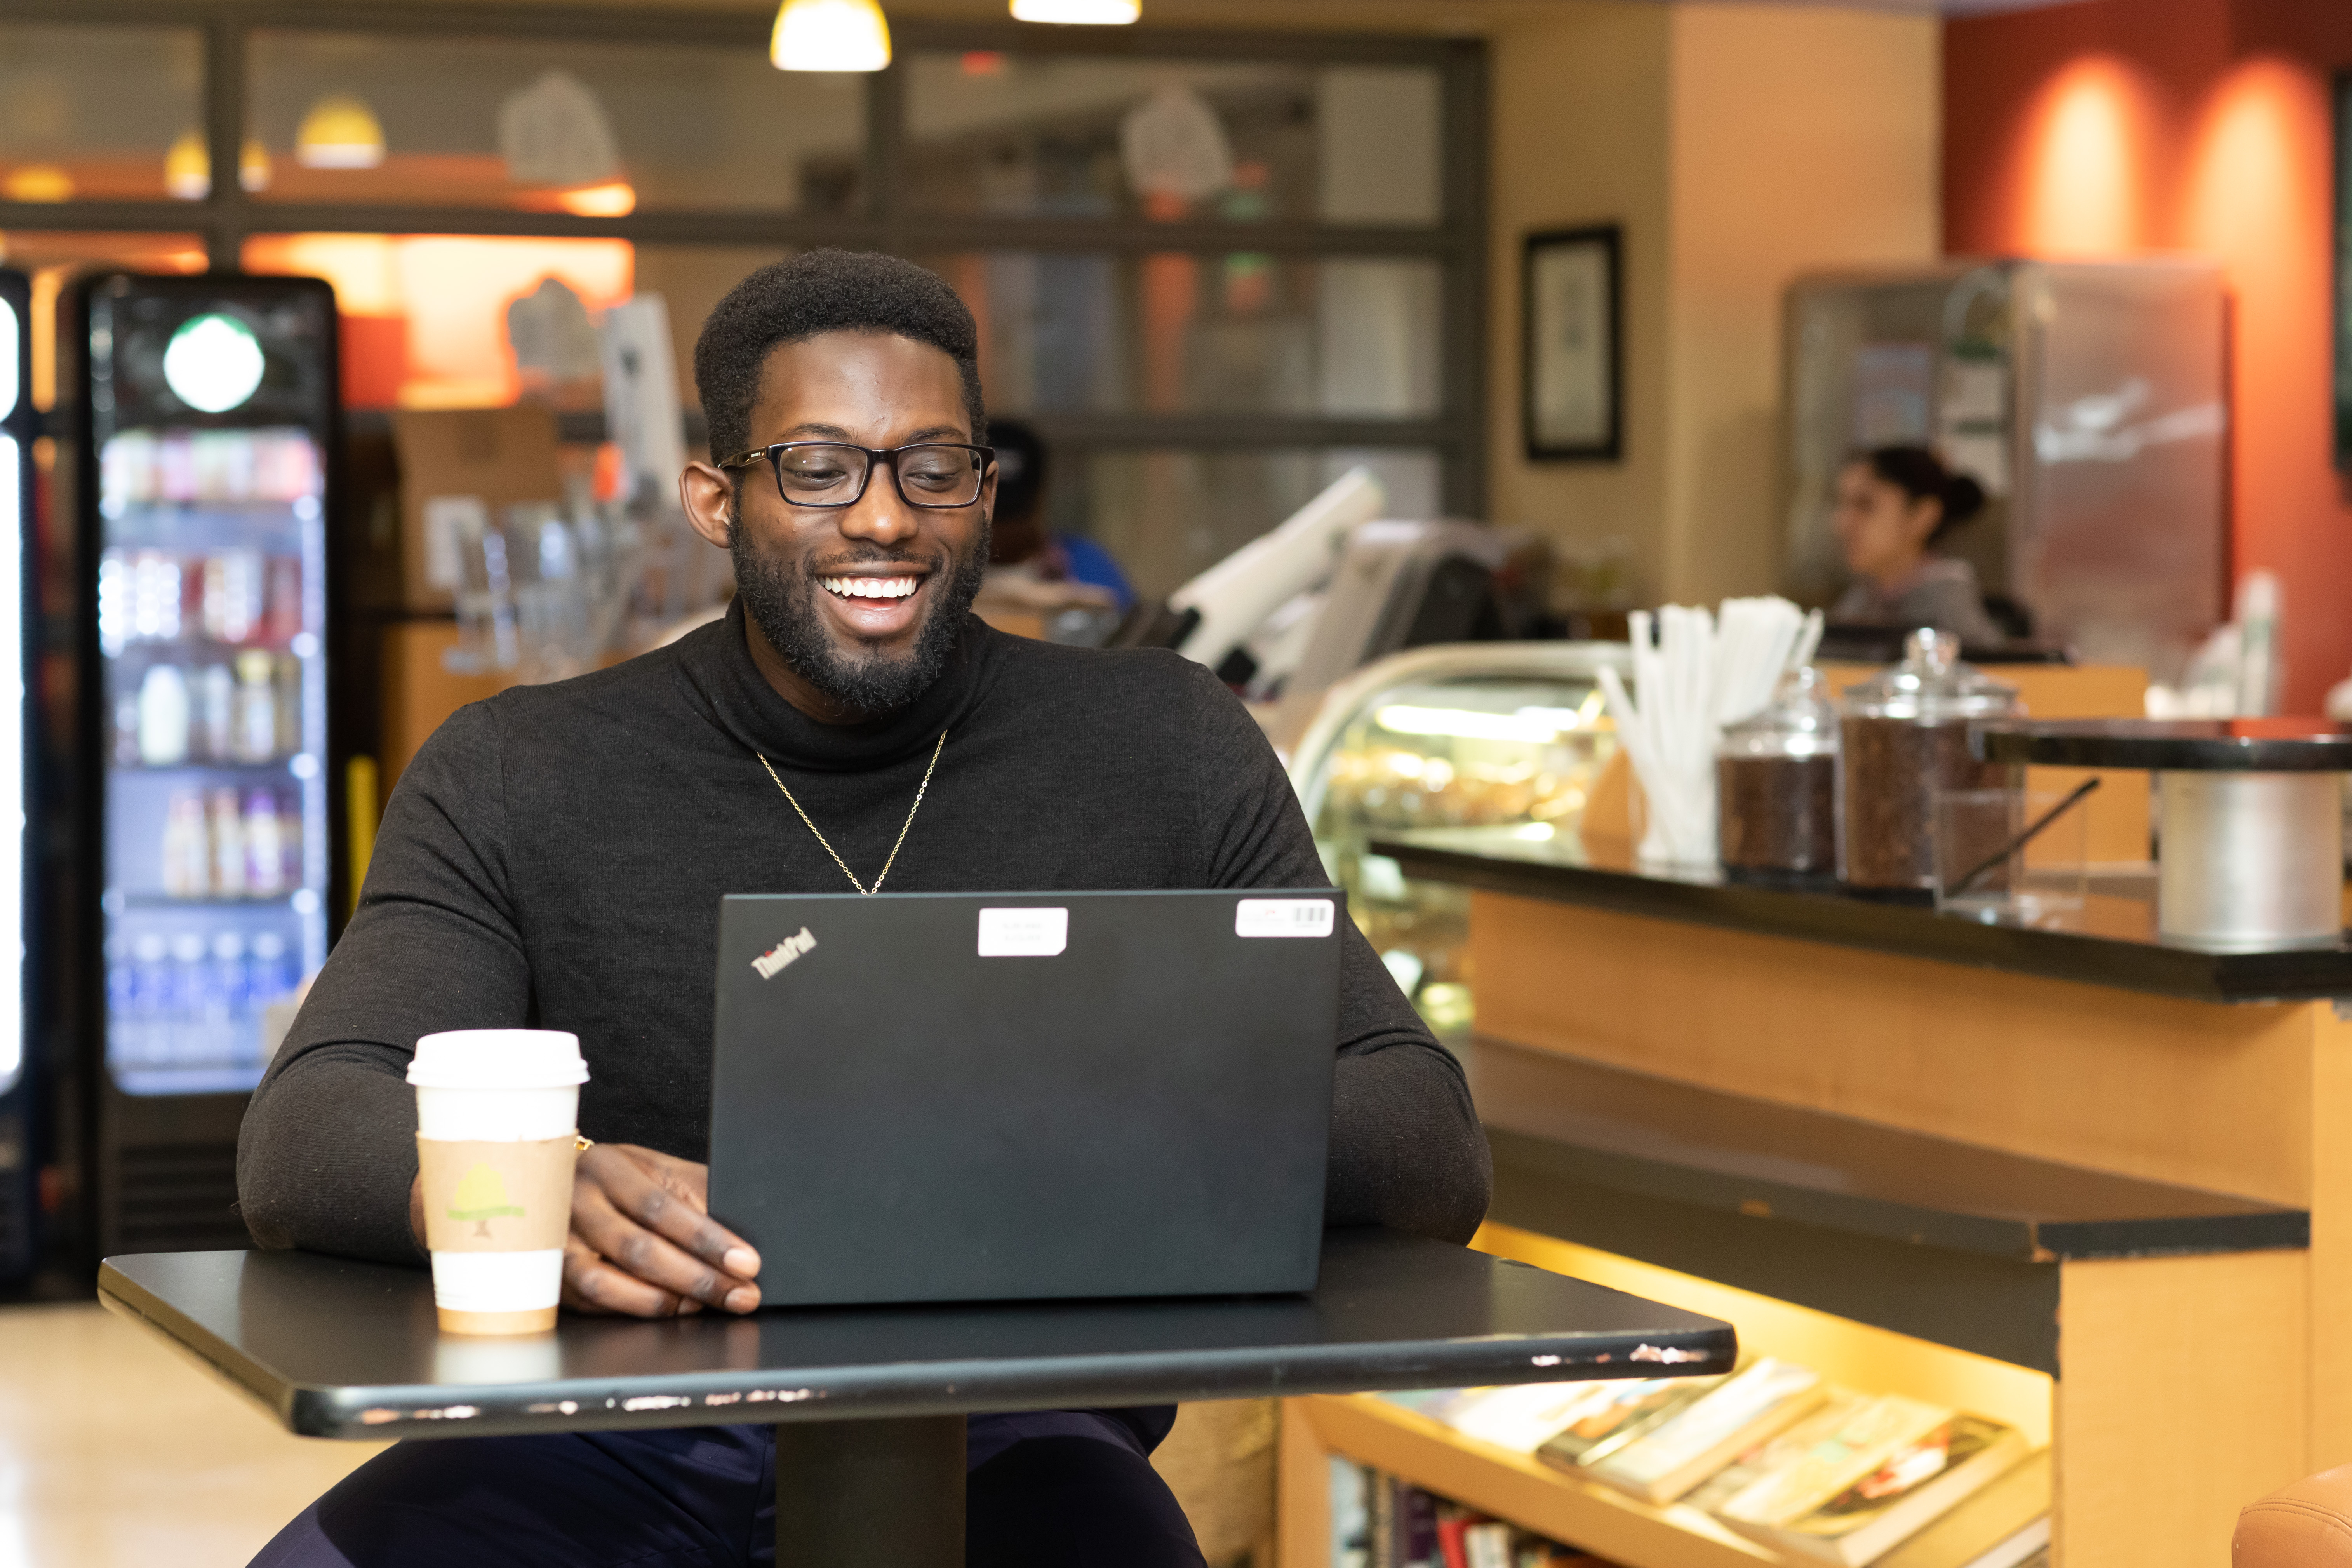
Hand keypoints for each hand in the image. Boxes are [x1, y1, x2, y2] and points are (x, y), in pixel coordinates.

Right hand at [561, 1143, 762, 1317]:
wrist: (564, 1186)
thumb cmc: (628, 1182)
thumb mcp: (663, 1174)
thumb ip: (698, 1200)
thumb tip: (742, 1242)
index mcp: (607, 1166)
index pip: (661, 1206)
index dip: (707, 1239)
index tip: (747, 1263)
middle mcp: (573, 1202)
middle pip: (637, 1249)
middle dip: (697, 1278)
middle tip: (739, 1295)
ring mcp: (554, 1242)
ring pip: (607, 1283)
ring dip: (663, 1301)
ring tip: (703, 1304)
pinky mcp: (549, 1276)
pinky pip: (592, 1303)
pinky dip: (633, 1309)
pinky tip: (667, 1308)